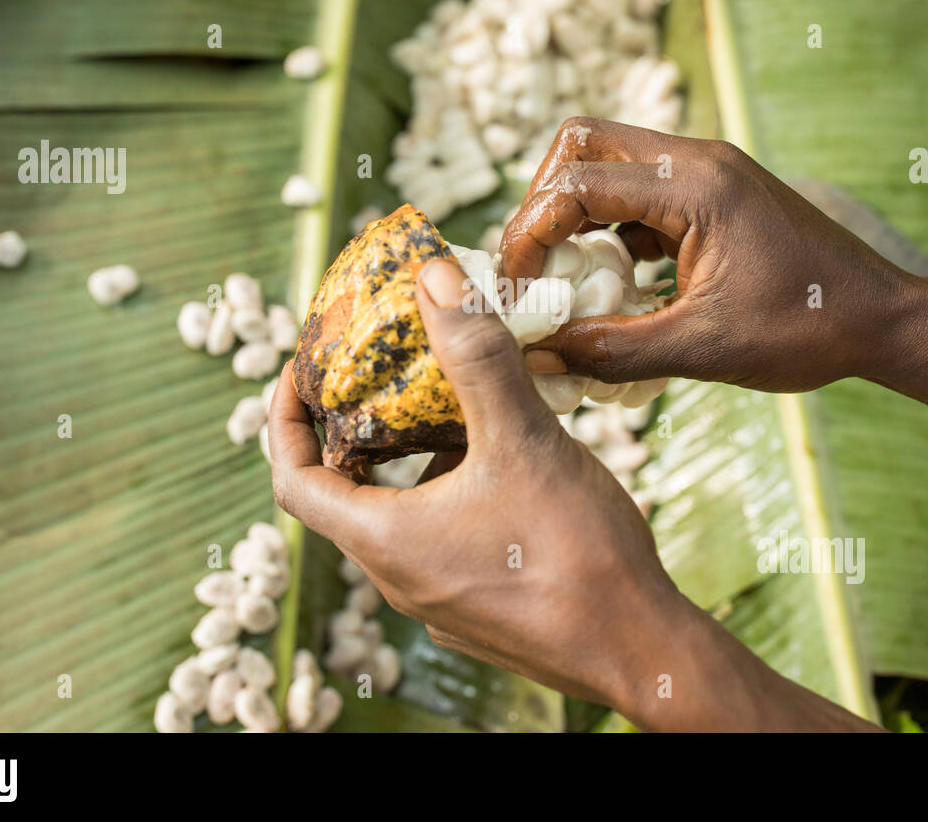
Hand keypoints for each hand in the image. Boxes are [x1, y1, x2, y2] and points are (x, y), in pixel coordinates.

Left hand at [268, 258, 686, 711]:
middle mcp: (398, 579)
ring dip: (411, 461)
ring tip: (449, 406)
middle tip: (378, 375)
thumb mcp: (522, 440)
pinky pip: (441, 543)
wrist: (642, 650)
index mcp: (383, 541)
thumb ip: (476, 357)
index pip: (293, 478)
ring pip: (400, 518)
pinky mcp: (480, 612)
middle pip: (346, 495)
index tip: (301, 371)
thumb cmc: (577, 554)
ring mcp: (439, 603)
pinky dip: (450, 493)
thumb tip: (435, 278)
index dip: (285, 418)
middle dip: (356, 429)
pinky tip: (502, 463)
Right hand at [500, 117, 927, 392]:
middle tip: (534, 267)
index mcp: (696, 186)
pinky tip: (616, 283)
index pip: (577, 185)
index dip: (529, 234)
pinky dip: (613, 229)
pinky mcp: (715, 194)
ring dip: (576, 214)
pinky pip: (641, 192)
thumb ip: (612, 350)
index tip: (517, 286)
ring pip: (610, 162)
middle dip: (542, 203)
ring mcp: (709, 172)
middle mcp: (699, 160)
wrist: (883, 319)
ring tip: (569, 279)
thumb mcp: (702, 349)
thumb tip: (539, 358)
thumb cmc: (807, 330)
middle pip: (582, 145)